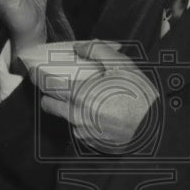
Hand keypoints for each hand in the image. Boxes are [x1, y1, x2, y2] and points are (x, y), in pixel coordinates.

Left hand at [38, 41, 159, 152]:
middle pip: (47, 105)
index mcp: (81, 94)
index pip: (46, 85)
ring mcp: (81, 131)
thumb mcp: (123, 65)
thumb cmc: (140, 97)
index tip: (34, 71)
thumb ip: (97, 51)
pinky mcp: (89, 142)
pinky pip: (76, 128)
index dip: (37, 76)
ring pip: (61, 117)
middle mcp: (76, 115)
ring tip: (84, 98)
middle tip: (58, 85)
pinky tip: (98, 112)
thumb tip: (79, 47)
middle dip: (49, 94)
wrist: (155, 129)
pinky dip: (81, 119)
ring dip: (66, 107)